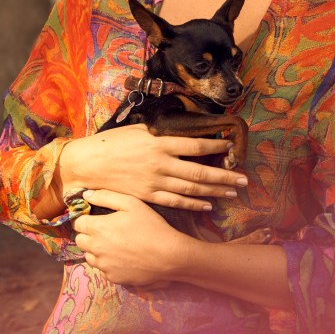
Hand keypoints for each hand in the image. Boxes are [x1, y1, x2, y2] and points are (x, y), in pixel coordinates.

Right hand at [59, 124, 246, 210]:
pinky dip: (193, 204)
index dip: (216, 145)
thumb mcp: (139, 130)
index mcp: (160, 142)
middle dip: (225, 176)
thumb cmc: (113, 142)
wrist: (90, 164)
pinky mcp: (148, 196)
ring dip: (215, 191)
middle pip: (200, 172)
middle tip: (245, 180)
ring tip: (233, 192)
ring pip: (192, 189)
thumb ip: (162, 134)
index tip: (231, 145)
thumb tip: (183, 133)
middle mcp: (161, 163)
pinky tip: (208, 205)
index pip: (196, 145)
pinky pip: (176, 202)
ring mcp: (155, 182)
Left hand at [72, 189, 190, 285]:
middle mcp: (96, 249)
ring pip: (89, 256)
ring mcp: (104, 265)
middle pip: (80, 240)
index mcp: (98, 228)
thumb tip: (86, 195)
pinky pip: (103, 269)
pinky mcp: (113, 278)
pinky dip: (108, 263)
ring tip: (113, 244)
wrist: (168, 256)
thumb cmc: (151, 226)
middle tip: (103, 230)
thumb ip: (106, 197)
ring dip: (96, 250)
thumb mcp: (131, 204)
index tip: (92, 217)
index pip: (77, 222)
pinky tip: (123, 257)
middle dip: (87, 234)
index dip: (83, 218)